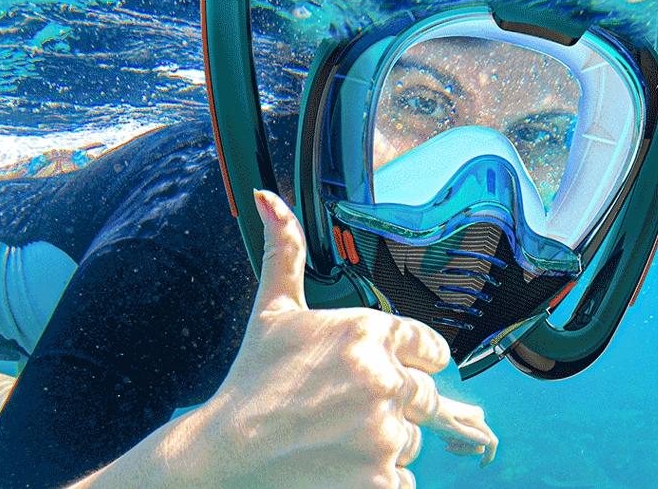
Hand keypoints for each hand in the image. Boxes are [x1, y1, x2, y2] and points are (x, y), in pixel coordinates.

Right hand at [165, 190, 495, 487]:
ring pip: (413, 437)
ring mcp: (385, 434)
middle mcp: (384, 379)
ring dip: (383, 438)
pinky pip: (403, 477)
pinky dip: (377, 474)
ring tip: (334, 432)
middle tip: (344, 404)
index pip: (433, 347)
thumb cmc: (253, 379)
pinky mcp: (381, 482)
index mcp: (368, 332)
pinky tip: (337, 462)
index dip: (410, 358)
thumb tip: (266, 197)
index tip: (381, 369)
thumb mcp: (273, 308)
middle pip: (425, 393)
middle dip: (393, 398)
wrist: (224, 456)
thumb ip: (283, 248)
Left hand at [427, 396, 498, 466]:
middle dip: (464, 448)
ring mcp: (472, 416)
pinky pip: (466, 435)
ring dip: (458, 443)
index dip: (489, 456)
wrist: (426, 405)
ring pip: (471, 440)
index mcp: (477, 418)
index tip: (481, 466)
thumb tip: (487, 442)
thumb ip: (470, 435)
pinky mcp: (466, 418)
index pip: (491, 442)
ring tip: (443, 437)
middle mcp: (478, 416)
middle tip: (447, 447)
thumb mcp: (452, 429)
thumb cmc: (436, 417)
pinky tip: (444, 435)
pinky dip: (456, 438)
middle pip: (479, 443)